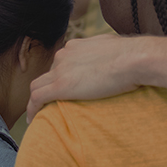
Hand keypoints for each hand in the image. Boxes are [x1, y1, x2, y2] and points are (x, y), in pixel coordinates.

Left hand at [27, 34, 141, 121]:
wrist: (134, 59)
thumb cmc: (133, 55)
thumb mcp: (115, 47)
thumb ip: (106, 52)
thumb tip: (114, 57)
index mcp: (76, 46)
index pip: (61, 63)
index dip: (62, 76)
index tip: (66, 88)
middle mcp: (64, 55)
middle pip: (49, 74)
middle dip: (50, 88)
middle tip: (54, 104)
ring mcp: (61, 70)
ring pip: (38, 85)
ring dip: (37, 99)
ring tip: (39, 114)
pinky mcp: (61, 85)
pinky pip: (37, 98)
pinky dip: (32, 109)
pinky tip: (33, 120)